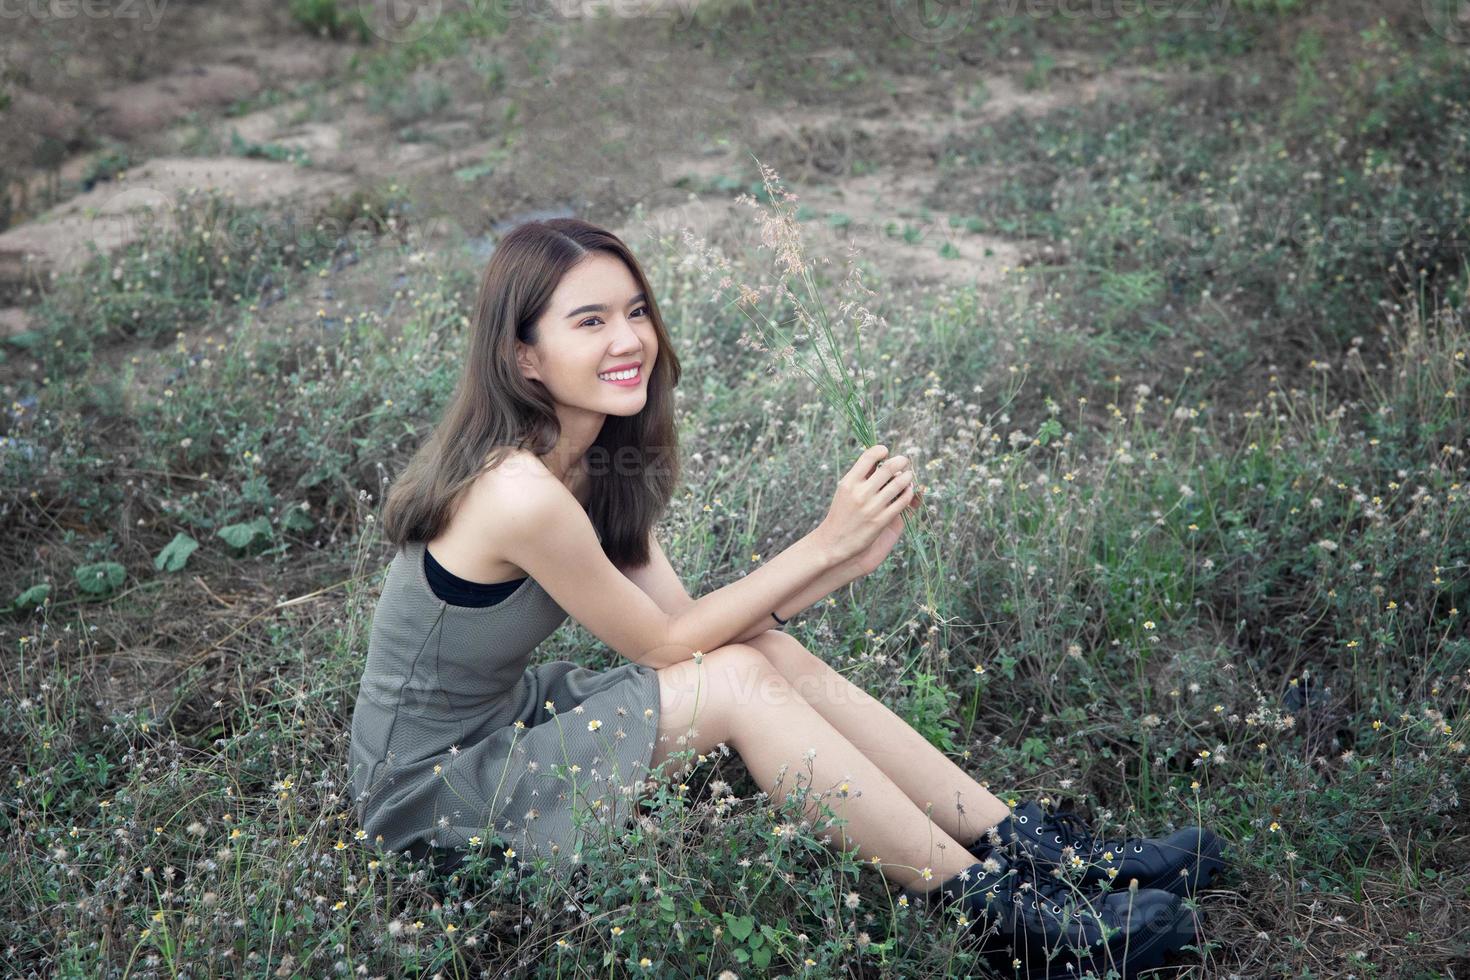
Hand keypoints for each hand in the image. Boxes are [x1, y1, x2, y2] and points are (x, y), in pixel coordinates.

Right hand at [814, 444, 920, 565]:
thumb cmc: (841, 514)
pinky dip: (908, 493)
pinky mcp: (881, 520)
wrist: (833, 542)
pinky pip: (902, 502)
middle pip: (888, 468)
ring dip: (908, 476)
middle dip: (900, 461)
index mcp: (849, 482)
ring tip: (909, 475)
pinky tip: (908, 491)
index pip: (869, 456)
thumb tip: (877, 459)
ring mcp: (872, 507)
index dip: (880, 450)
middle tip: (904, 461)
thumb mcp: (844, 491)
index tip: (885, 452)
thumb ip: (860, 475)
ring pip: (899, 484)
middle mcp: (860, 493)